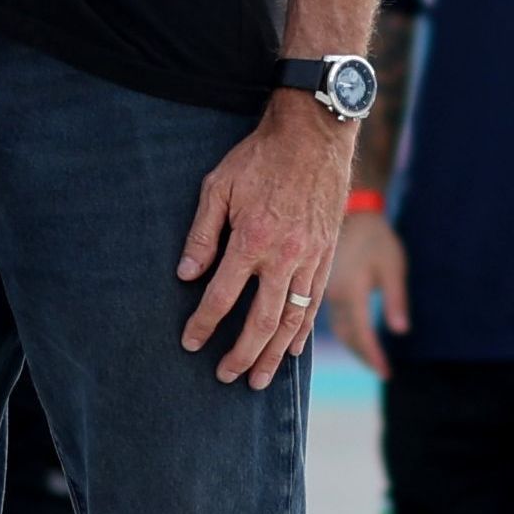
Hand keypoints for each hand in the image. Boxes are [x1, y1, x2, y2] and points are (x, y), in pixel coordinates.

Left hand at [176, 103, 350, 387]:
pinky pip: (315, 300)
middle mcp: (284, 255)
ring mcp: (310, 257)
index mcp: (252, 239)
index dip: (203, 324)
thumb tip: (186, 276)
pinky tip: (292, 349)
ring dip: (273, 354)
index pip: (222, 296)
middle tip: (225, 377)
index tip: (189, 342)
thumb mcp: (218, 186)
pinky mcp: (327, 253)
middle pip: (261, 320)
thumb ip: (202, 234)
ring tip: (259, 379)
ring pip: (292, 318)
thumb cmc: (260, 157)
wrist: (314, 134)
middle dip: (241, 354)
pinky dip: (303, 330)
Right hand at [323, 208, 406, 376]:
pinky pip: (330, 318)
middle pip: (346, 336)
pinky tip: (354, 336)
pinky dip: (346, 332)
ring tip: (370, 358)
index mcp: (350, 291)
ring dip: (352, 346)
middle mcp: (333, 296)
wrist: (351, 212)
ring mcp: (323, 292)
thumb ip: (395, 298)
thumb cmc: (376, 238)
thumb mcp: (392, 265)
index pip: (361, 334)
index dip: (373, 355)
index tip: (386, 374)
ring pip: (337, 329)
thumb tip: (400, 331)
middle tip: (381, 371)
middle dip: (363, 355)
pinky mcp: (321, 287)